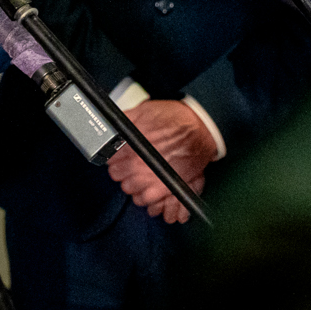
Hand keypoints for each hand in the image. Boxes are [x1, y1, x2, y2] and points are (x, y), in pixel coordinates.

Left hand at [107, 100, 216, 224]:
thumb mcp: (144, 110)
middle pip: (116, 174)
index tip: (118, 155)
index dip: (113, 156)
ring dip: (130, 182)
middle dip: (120, 169)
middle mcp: (138, 161)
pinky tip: (146, 186)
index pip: (109, 157)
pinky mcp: (164, 187)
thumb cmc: (176, 118)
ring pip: (127, 188)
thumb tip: (111, 123)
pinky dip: (143, 195)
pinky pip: (144, 199)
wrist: (201, 128)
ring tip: (138, 174)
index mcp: (130, 144)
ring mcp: (150, 176)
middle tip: (128, 164)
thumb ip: (124, 119)